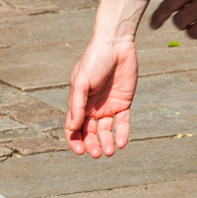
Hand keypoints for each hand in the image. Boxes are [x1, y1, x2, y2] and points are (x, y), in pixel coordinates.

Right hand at [65, 0, 148, 157]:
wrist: (115, 44)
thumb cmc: (93, 60)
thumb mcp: (81, 82)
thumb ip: (77, 105)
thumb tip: (72, 128)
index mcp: (78, 103)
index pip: (73, 127)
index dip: (74, 140)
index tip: (80, 150)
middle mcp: (91, 107)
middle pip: (89, 132)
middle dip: (91, 145)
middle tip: (97, 153)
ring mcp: (108, 106)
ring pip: (105, 131)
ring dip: (106, 142)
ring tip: (110, 151)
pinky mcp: (123, 103)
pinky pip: (123, 122)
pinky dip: (122, 133)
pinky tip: (121, 143)